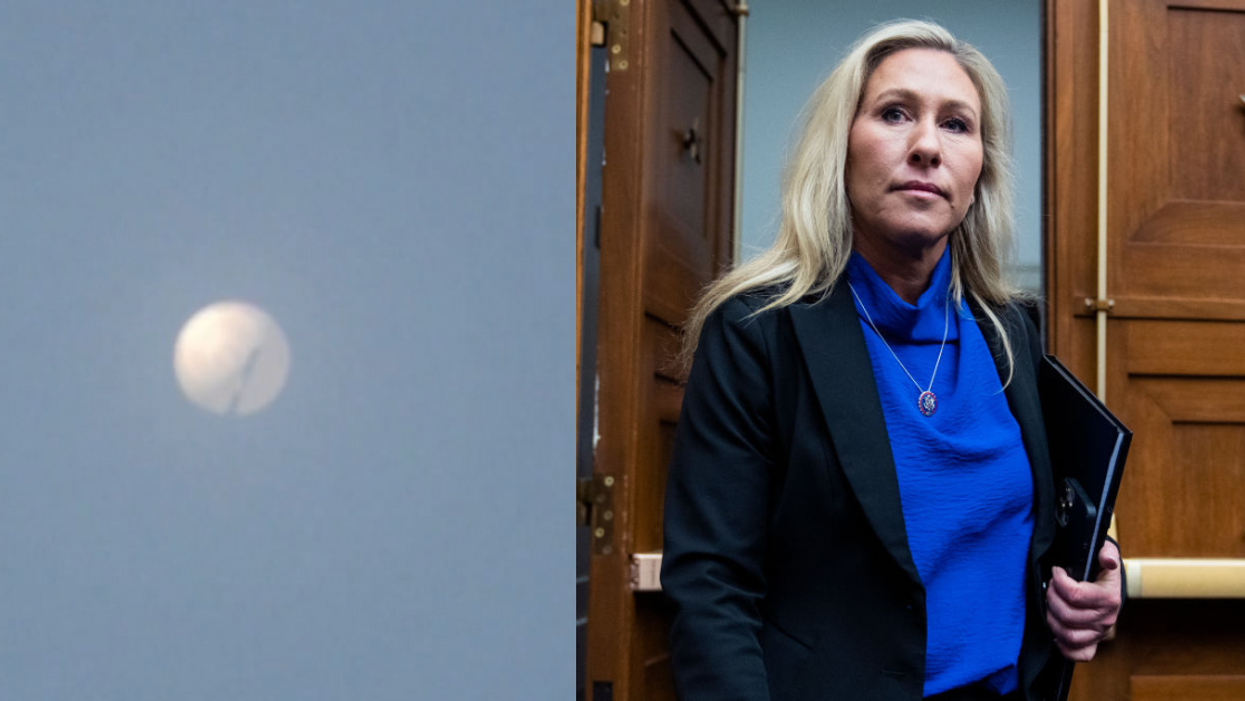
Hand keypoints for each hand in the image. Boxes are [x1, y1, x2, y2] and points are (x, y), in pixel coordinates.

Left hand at [1045, 540, 1122, 661]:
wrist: (1107, 586)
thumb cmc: (1100, 568)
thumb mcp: (1105, 554)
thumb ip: (1107, 553)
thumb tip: (1108, 560)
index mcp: (1109, 598)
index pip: (1076, 595)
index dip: (1059, 581)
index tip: (1056, 571)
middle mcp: (1106, 619)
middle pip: (1067, 615)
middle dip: (1052, 597)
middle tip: (1050, 586)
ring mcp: (1099, 634)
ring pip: (1068, 635)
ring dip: (1052, 618)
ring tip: (1050, 603)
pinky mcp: (1092, 644)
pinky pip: (1077, 654)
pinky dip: (1063, 645)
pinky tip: (1055, 630)